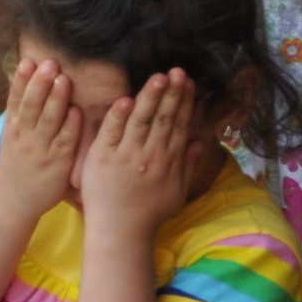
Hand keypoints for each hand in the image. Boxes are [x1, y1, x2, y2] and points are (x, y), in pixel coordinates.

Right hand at [0, 55, 79, 222]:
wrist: (12, 202)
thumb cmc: (16, 166)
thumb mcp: (11, 137)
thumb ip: (19, 111)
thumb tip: (21, 80)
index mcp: (13, 128)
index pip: (16, 100)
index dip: (22, 81)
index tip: (28, 61)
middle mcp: (25, 136)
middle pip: (32, 106)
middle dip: (40, 83)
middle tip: (49, 63)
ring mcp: (41, 150)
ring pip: (48, 121)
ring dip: (56, 100)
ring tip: (63, 79)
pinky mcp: (57, 163)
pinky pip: (64, 142)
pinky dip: (70, 127)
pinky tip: (77, 112)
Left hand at [81, 70, 204, 237]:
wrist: (119, 231)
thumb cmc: (148, 213)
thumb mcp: (176, 192)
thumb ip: (187, 165)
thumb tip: (199, 140)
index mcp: (167, 162)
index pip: (178, 125)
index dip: (184, 102)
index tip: (187, 82)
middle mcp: (149, 157)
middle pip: (162, 119)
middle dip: (171, 93)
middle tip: (177, 71)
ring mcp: (125, 157)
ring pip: (140, 121)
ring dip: (149, 97)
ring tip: (158, 77)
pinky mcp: (102, 158)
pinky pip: (111, 133)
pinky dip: (119, 116)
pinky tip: (126, 99)